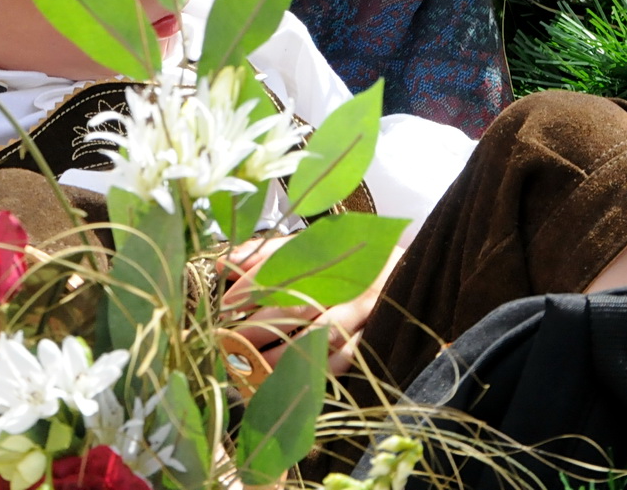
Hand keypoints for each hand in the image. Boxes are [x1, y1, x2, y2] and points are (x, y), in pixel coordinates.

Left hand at [220, 235, 403, 376]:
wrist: (405, 270)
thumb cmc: (343, 260)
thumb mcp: (307, 246)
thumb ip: (265, 254)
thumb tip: (221, 263)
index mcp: (325, 253)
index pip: (280, 269)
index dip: (250, 288)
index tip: (224, 304)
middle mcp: (344, 280)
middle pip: (295, 306)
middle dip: (258, 327)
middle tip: (228, 342)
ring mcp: (362, 310)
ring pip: (317, 336)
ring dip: (282, 354)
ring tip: (251, 366)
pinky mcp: (374, 335)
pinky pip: (344, 359)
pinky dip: (315, 371)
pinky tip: (288, 379)